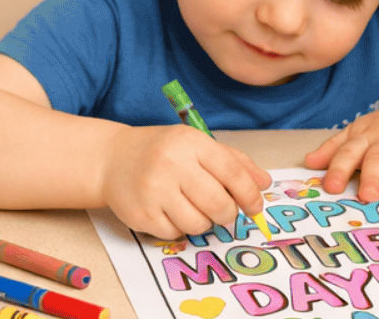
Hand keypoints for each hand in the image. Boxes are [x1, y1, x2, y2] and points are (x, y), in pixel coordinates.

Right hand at [101, 125, 270, 239]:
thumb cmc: (164, 151)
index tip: (256, 207)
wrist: (113, 160)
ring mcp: (152, 191)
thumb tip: (265, 184)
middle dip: (229, 214)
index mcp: (191, 144)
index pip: (231, 172)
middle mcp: (171, 165)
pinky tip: (173, 213)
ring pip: (197, 223)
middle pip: (217, 203)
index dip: (249, 193)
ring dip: (205, 223)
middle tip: (227, 213)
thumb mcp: (200, 145)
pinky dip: (181, 228)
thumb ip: (235, 162)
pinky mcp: (139, 215)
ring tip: (197, 209)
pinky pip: (175, 233)